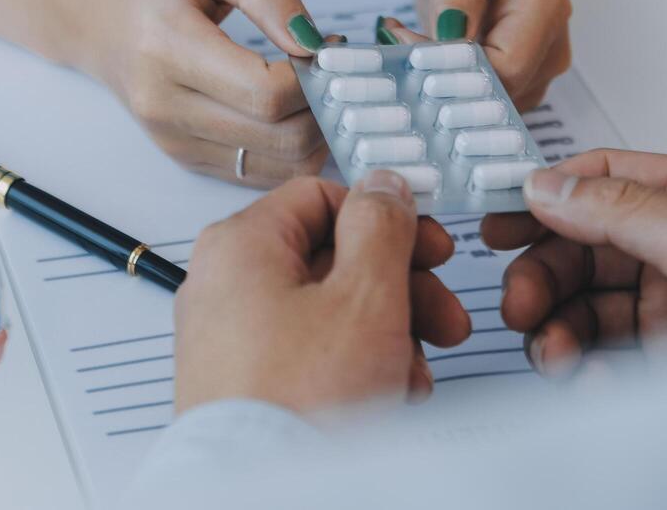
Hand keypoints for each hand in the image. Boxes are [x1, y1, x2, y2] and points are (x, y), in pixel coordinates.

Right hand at [62, 0, 326, 186]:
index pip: (265, 91)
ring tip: (310, 87)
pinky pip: (261, 173)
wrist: (89, 11)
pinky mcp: (183, 156)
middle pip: (280, 136)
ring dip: (314, 131)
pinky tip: (287, 109)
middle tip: (330, 69)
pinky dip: (291, 147)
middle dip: (324, 105)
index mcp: (167, 44)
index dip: (315, 75)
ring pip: (279, 164)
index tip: (328, 48)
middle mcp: (163, 103)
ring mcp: (171, 137)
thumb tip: (312, 42)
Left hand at [174, 172, 470, 413]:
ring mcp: (227, 336)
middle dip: (398, 288)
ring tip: (418, 370)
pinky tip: (388, 393)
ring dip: (384, 333)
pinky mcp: (239, 382)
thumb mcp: (365, 296)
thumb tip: (383, 186)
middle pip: (327, 258)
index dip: (384, 219)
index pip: (320, 197)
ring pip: (323, 311)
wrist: (264, 491)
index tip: (429, 247)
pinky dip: (351, 366)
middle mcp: (223, 283)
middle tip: (444, 317)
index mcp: (241, 244)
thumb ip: (380, 229)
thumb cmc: (299, 398)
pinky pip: (304, 355)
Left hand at [400, 0, 571, 107]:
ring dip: (437, 83)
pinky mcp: (513, 78)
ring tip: (405, 37)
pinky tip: (419, 50)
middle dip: (440, 78)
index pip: (508, 66)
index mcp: (543, 2)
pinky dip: (442, 85)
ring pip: (485, 106)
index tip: (403, 41)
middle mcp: (549, 40)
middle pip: (498, 93)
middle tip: (394, 40)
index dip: (454, 68)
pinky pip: (477, 103)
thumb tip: (454, 34)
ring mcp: (534, 64)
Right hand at [482, 149, 666, 376]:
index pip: (604, 179)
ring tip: (552, 352)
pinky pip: (606, 358)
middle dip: (542, 275)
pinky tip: (589, 379)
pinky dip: (585, 370)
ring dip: (556, 329)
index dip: (545, 195)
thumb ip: (628, 209)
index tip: (496, 219)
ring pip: (586, 306)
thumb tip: (549, 186)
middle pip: (582, 247)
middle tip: (519, 304)